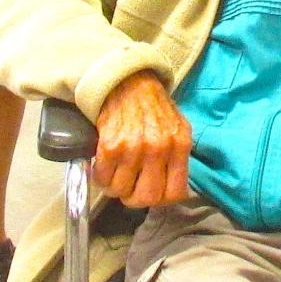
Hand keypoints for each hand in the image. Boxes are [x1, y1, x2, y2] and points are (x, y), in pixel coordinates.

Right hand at [94, 71, 190, 208]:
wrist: (127, 82)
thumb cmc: (152, 108)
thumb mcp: (177, 129)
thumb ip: (177, 158)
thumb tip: (170, 191)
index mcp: (179, 145)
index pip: (175, 193)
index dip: (161, 200)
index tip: (152, 193)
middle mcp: (158, 148)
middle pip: (147, 198)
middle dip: (135, 198)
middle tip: (130, 188)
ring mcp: (134, 147)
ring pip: (122, 191)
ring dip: (115, 187)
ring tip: (116, 174)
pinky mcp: (111, 145)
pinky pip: (103, 178)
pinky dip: (100, 177)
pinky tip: (104, 165)